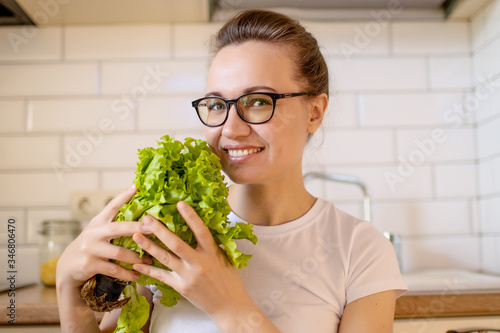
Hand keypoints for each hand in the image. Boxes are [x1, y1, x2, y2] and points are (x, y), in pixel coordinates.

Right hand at [56, 185, 152, 289]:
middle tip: (153, 228)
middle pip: (119, 228)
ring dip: (137, 257)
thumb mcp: (98, 233)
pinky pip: (114, 269)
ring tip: (150, 259)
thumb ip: (114, 225)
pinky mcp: (89, 265)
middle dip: (137, 228)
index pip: (112, 206)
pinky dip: (127, 273)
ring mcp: (90, 249)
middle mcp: (94, 233)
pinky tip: (137, 275)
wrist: (67, 269)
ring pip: (119, 253)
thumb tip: (138, 215)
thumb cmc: (90, 248)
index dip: (124, 196)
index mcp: (98, 222)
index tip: (137, 186)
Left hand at [131, 201, 251, 318]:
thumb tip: (201, 227)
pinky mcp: (181, 287)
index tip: (180, 203)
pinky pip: (161, 276)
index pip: (201, 230)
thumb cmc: (228, 280)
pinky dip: (148, 270)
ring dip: (149, 246)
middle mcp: (199, 263)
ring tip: (136, 235)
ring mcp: (188, 276)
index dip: (190, 216)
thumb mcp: (224, 258)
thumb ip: (212, 245)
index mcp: (212, 253)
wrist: (228, 305)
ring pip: (165, 258)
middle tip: (147, 218)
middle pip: (176, 243)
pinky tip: (137, 264)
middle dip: (160, 230)